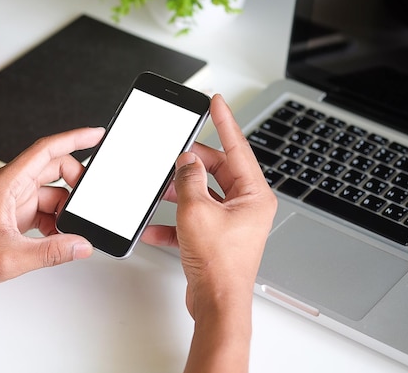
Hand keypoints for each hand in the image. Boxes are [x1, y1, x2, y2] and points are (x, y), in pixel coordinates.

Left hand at [0, 127, 104, 290]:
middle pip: (55, 169)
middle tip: (90, 200)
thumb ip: (51, 252)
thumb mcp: (11, 256)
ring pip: (52, 192)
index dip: (75, 138)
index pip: (47, 149)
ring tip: (71, 229)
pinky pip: (44, 209)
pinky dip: (56, 222)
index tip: (96, 134)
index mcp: (9, 183)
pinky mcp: (15, 213)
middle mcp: (13, 186)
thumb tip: (81, 245)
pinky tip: (57, 238)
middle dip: (76, 183)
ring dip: (65, 209)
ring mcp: (14, 199)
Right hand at [142, 95, 276, 371]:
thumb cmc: (220, 266)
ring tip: (159, 188)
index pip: (237, 147)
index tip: (216, 102)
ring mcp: (231, 222)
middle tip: (173, 153)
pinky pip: (193, 219)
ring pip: (202, 194)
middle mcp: (246, 206)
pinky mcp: (215, 237)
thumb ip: (188, 179)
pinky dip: (174, 221)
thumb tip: (186, 161)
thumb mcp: (197, 211)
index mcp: (253, 195)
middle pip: (216, 171)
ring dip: (179, 193)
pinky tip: (154, 226)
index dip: (225, 121)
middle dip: (191, 164)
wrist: (217, 304)